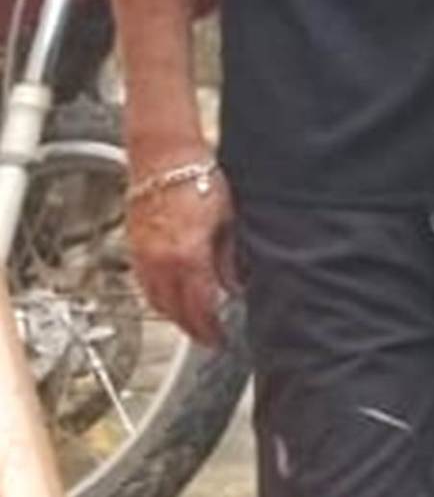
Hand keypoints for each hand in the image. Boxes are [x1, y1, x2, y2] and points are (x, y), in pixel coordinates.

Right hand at [129, 152, 240, 349]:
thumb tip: (236, 284)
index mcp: (187, 256)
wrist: (164, 158)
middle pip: (174, 310)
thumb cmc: (198, 179)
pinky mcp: (134, 248)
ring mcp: (143, 256)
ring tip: (192, 322)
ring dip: (173, 316)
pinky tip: (171, 297)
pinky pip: (144, 285)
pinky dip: (158, 297)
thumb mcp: (228, 219)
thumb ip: (230, 257)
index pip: (199, 306)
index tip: (221, 338)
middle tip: (209, 338)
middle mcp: (161, 262)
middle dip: (192, 328)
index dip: (210, 328)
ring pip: (156, 300)